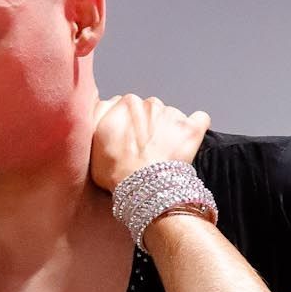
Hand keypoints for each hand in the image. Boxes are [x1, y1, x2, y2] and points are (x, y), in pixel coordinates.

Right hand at [90, 94, 210, 194]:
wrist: (143, 188)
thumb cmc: (115, 172)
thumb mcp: (90, 143)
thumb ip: (97, 120)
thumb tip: (104, 109)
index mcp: (124, 104)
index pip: (125, 107)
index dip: (125, 125)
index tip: (124, 140)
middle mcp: (148, 104)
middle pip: (148, 111)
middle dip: (146, 127)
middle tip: (141, 151)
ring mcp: (172, 114)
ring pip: (169, 116)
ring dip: (166, 130)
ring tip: (160, 154)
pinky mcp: (191, 128)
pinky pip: (200, 119)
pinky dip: (195, 127)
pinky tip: (187, 141)